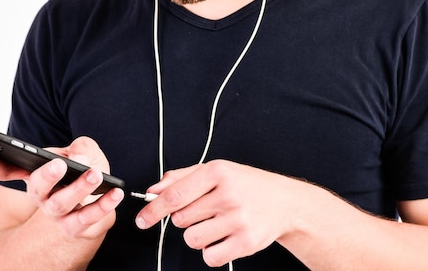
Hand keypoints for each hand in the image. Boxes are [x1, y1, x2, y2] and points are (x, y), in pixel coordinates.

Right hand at [0, 136, 123, 239]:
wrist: (93, 204)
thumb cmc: (82, 172)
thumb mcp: (81, 152)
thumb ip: (81, 148)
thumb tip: (81, 158)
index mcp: (37, 176)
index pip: (8, 171)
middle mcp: (43, 197)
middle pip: (38, 189)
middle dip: (48, 176)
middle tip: (60, 164)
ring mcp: (59, 215)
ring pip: (63, 205)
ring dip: (79, 189)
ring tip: (95, 174)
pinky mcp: (79, 226)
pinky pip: (90, 218)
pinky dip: (104, 205)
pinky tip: (115, 193)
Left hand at [134, 160, 304, 266]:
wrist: (286, 203)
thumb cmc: (246, 185)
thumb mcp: (217, 170)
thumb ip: (181, 177)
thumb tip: (152, 191)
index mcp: (218, 172)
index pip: (174, 195)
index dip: (153, 209)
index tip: (142, 219)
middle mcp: (228, 194)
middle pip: (180, 219)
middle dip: (186, 218)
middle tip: (206, 210)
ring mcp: (239, 219)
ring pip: (192, 239)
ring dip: (198, 235)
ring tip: (217, 223)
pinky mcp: (246, 242)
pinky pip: (209, 256)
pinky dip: (211, 251)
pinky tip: (225, 237)